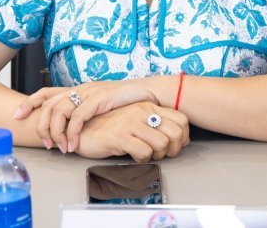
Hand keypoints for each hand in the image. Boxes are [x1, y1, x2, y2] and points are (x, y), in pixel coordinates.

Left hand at [14, 80, 157, 151]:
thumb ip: (85, 111)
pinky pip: (78, 117)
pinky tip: (74, 144)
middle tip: (45, 143)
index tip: (17, 116)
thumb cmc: (126, 101)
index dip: (29, 102)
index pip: (46, 91)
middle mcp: (80, 88)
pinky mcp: (99, 99)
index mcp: (79, 88)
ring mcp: (89, 93)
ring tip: (61, 147)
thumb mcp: (100, 104)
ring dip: (56, 132)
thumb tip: (70, 126)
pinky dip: (72, 133)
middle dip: (41, 125)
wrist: (148, 92)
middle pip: (48, 104)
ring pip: (60, 111)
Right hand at [74, 102, 189, 162]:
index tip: (176, 146)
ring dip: (157, 155)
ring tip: (147, 156)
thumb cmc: (111, 128)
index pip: (181, 120)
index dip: (183, 137)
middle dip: (173, 149)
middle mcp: (142, 111)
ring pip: (162, 143)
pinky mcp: (120, 136)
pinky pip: (144, 152)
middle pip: (176, 133)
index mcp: (149, 106)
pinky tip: (134, 157)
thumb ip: (154, 124)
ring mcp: (131, 123)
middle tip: (162, 155)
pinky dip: (143, 159)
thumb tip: (179, 139)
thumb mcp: (135, 120)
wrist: (82, 129)